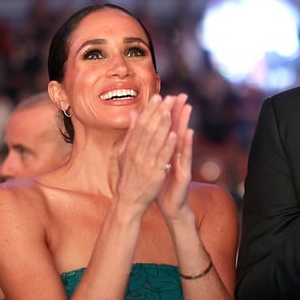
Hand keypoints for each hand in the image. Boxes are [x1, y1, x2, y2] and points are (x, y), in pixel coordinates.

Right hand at [115, 95, 178, 217]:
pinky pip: (162, 157)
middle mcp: (136, 153)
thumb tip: (133, 114)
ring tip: (170, 111)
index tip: (157, 97)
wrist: (128, 202)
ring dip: (163, 124)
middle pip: (148, 129)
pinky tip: (175, 134)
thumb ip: (130, 134)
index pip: (140, 125)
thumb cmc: (128, 177)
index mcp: (129, 148)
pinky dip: (168, 145)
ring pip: (154, 140)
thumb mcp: (124, 154)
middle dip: (158, 113)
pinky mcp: (154, 173)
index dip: (149, 110)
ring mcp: (145, 163)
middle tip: (168, 98)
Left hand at [157, 93, 194, 221]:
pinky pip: (184, 157)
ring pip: (183, 140)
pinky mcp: (185, 172)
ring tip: (187, 107)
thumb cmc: (162, 184)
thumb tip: (146, 133)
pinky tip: (186, 133)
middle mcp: (177, 154)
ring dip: (185, 123)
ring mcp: (182, 162)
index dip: (167, 113)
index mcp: (167, 152)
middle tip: (182, 95)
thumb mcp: (155, 163)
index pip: (167, 129)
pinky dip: (185, 144)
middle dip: (179, 112)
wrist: (170, 205)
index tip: (166, 95)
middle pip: (177, 130)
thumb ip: (153, 147)